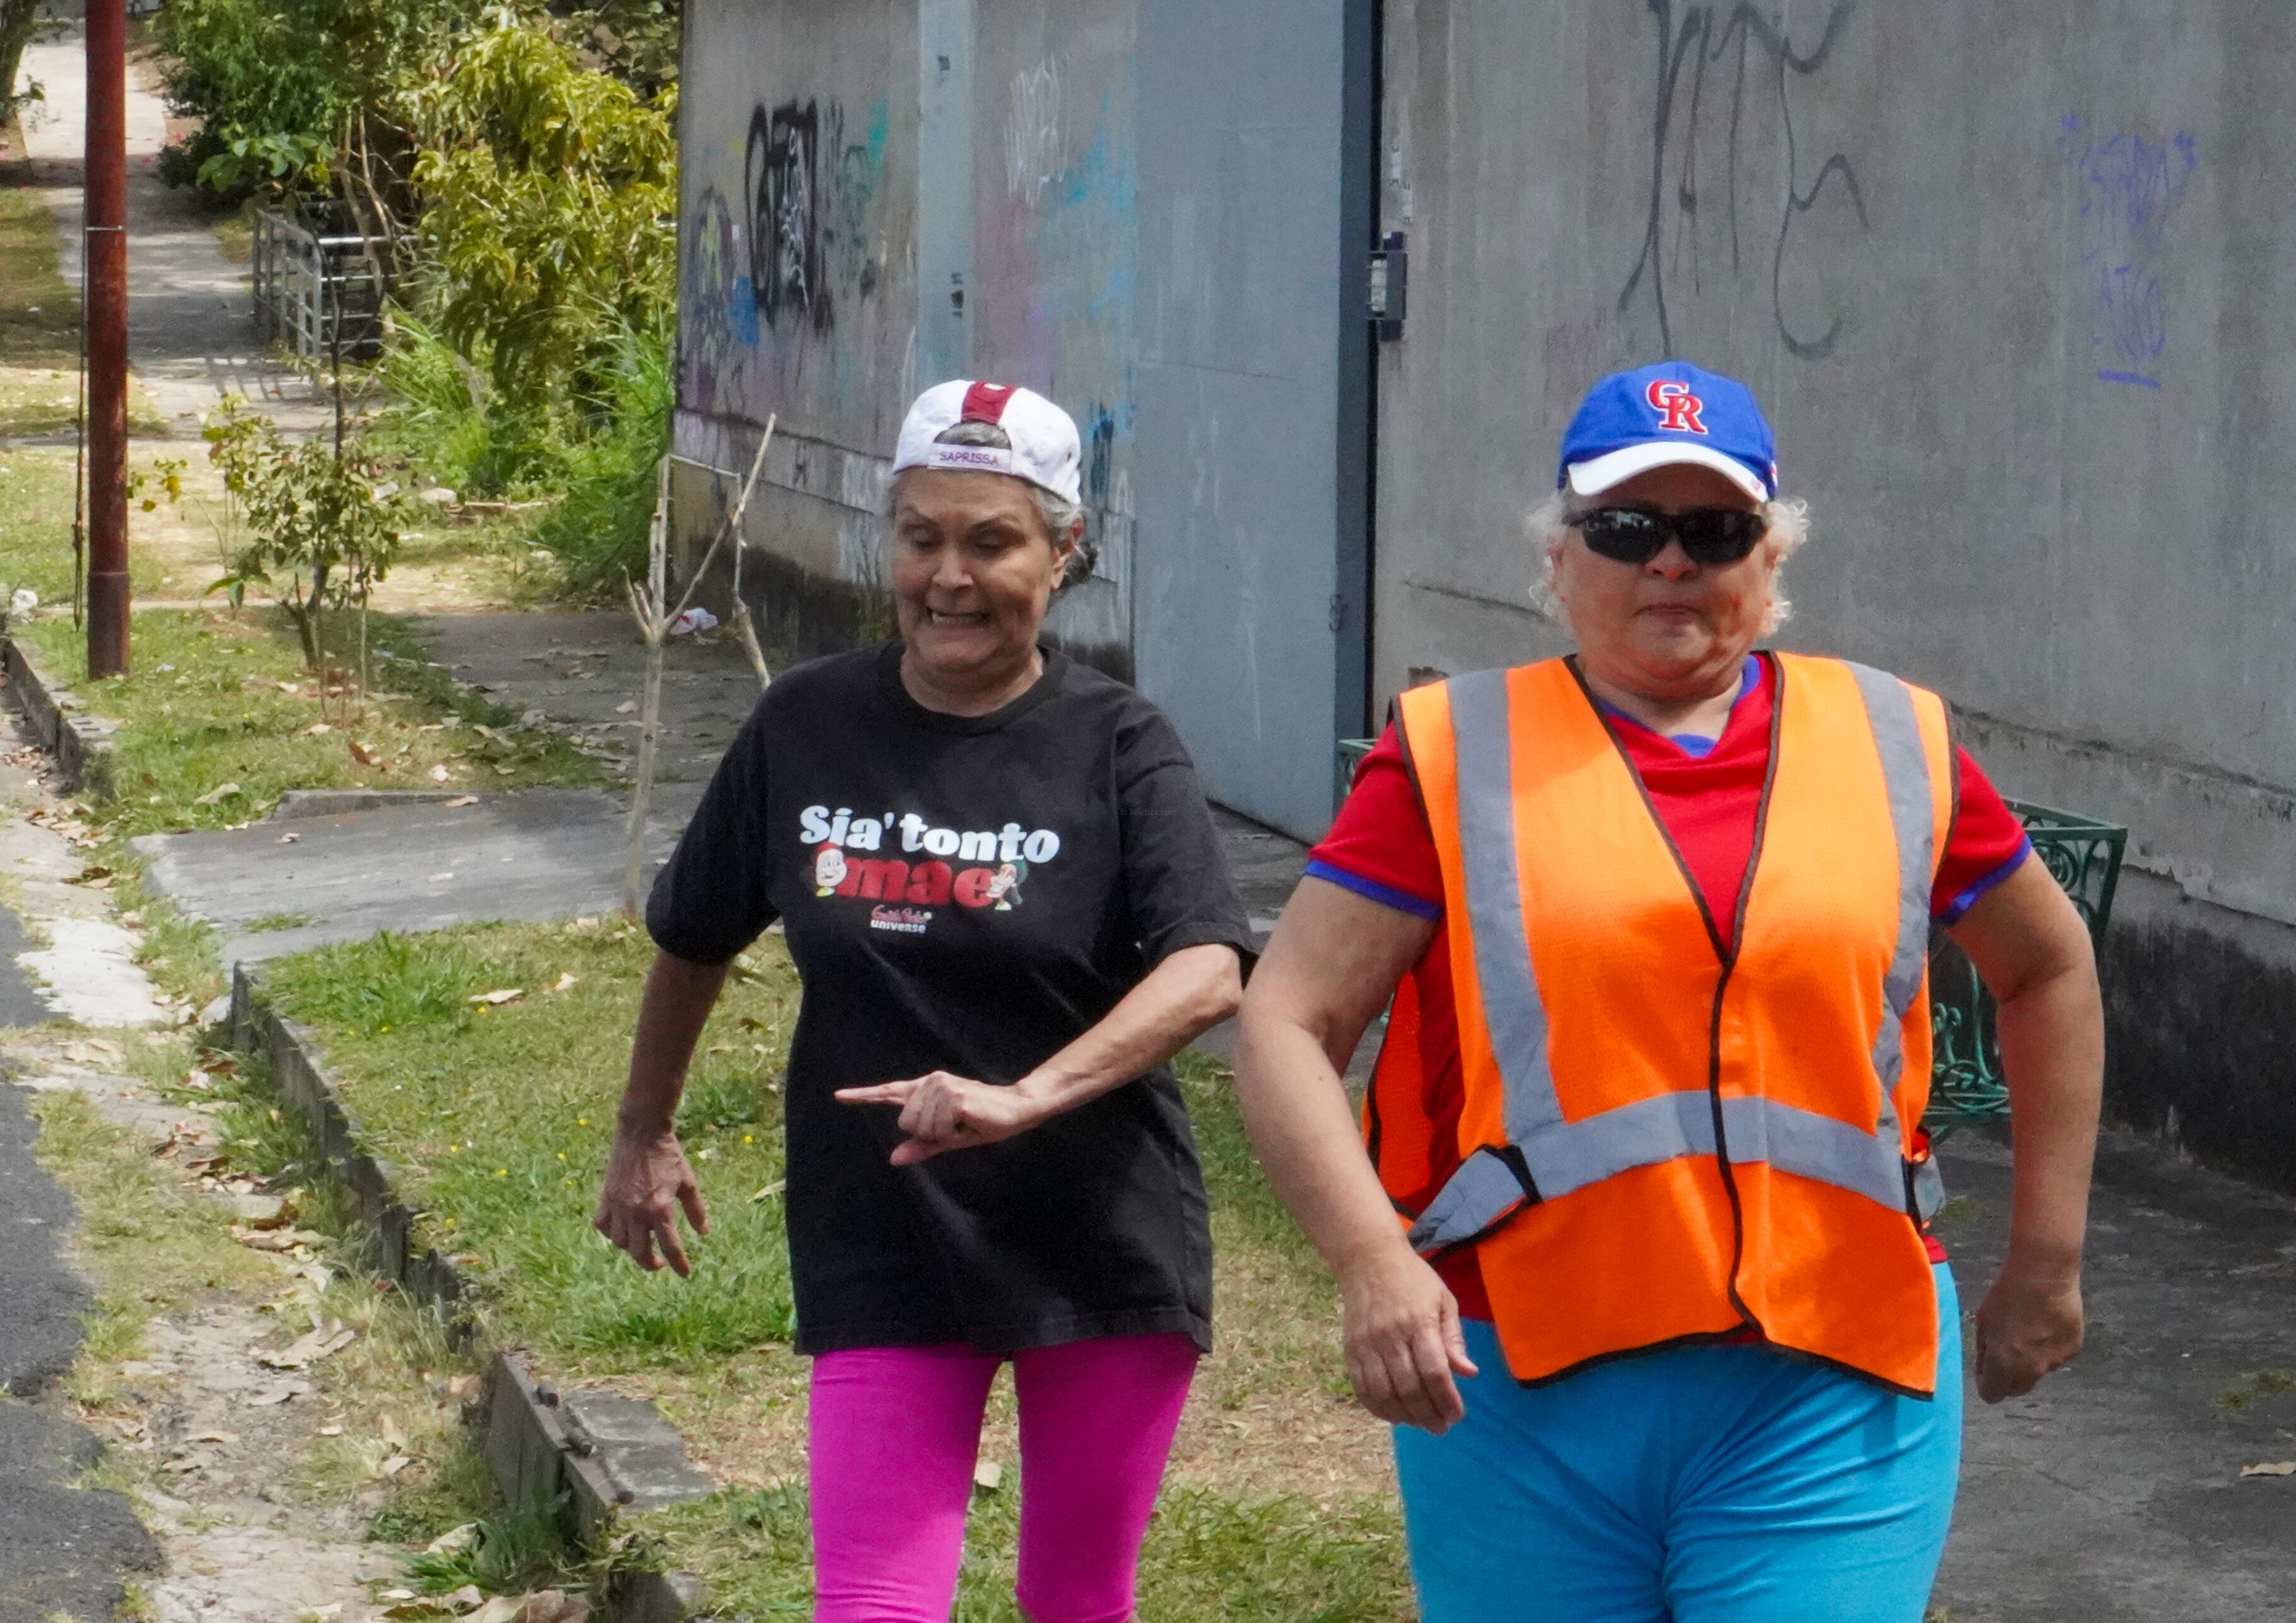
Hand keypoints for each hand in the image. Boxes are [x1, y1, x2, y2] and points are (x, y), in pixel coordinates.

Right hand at [593, 1128, 708, 1275]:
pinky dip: (611, 1233)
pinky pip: (602, 1225)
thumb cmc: (668, 1156)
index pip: (670, 1247)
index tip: (685, 1273)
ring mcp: (618, 1206)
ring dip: (632, 1249)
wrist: (641, 1133)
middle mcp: (636, 1212)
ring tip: (643, 1244)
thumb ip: (696, 1210)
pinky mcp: (606, 1198)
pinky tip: (621, 1231)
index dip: (679, 1264)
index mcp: (660, 1209)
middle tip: (660, 1263)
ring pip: (620, 1243)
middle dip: (652, 1264)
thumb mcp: (688, 1182)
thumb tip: (704, 1233)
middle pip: (640, 1253)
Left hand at [834, 1071, 1050, 1164]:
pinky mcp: (953, 1097)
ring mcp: (941, 1087)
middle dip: (929, 1132)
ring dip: (944, 1133)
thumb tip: (893, 1158)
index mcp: (926, 1089)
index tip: (839, 1097)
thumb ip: (920, 1146)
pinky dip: (953, 1133)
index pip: (889, 1092)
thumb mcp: (948, 1138)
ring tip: (964, 1122)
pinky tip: (968, 1121)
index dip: (863, 1096)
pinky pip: (938, 1129)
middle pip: (906, 1121)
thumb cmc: (982, 1122)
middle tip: (956, 1125)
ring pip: (920, 1127)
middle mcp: (931, 1082)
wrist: (1016, 1109)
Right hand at [1337, 1241, 1478, 1433]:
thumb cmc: (1414, 1280)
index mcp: (1419, 1322)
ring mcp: (1367, 1344)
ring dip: (1404, 1416)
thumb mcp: (1443, 1300)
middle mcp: (1390, 1336)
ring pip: (1384, 1393)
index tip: (1457, 1416)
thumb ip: (1454, 1339)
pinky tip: (1394, 1415)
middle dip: (1428, 1415)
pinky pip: (1362, 1388)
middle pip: (1409, 1387)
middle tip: (1441, 1427)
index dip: (1446, 1399)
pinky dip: (1378, 1408)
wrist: (1368, 1260)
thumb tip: (1469, 1373)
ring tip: (1420, 1423)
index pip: (1434, 1371)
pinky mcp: (1350, 1350)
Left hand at [1973, 1264, 2083, 1401]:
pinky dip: (2050, 1346)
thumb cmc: (2006, 1294)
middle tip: (2005, 1352)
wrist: (2044, 1274)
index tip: (1986, 1369)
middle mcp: (2031, 1370)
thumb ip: (1984, 1351)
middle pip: (2017, 1389)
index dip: (1986, 1383)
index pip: (1992, 1395)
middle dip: (2008, 1377)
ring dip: (2030, 1360)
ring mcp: (2055, 1361)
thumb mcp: (1983, 1322)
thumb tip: (1985, 1367)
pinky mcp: (2073, 1349)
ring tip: (2028, 1330)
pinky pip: (2056, 1356)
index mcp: (2004, 1364)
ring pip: (2038, 1371)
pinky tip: (2047, 1323)